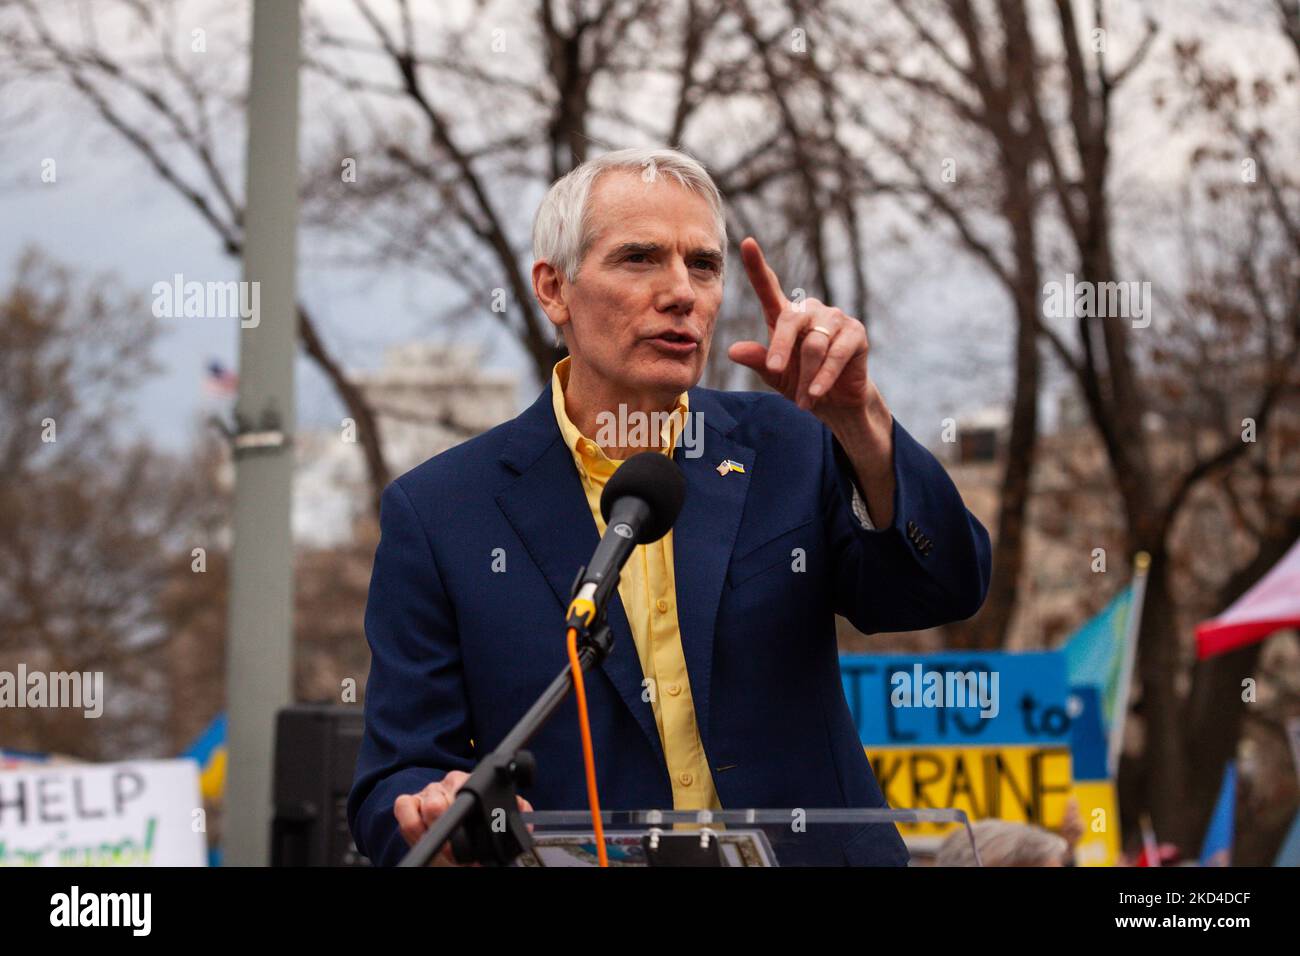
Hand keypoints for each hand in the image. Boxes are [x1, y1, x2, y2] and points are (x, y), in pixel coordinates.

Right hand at [394, 770, 533, 865]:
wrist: (449, 832)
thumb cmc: (471, 825)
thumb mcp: (494, 818)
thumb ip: (514, 812)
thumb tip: (526, 819)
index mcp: (470, 782)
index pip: (469, 790)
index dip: (468, 819)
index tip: (473, 843)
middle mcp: (448, 784)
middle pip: (442, 803)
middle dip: (450, 835)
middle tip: (456, 851)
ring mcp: (427, 791)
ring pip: (426, 807)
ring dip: (433, 833)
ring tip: (443, 849)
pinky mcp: (409, 801)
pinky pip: (403, 807)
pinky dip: (412, 825)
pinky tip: (423, 837)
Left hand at [727, 237, 886, 436]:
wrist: (835, 403)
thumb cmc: (800, 383)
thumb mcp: (775, 375)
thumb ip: (758, 360)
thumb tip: (733, 351)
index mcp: (785, 315)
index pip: (768, 287)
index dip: (757, 265)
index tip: (746, 243)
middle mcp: (810, 311)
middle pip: (790, 319)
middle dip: (780, 347)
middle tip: (774, 371)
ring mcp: (835, 318)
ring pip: (813, 343)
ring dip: (805, 375)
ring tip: (802, 398)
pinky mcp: (855, 333)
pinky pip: (835, 353)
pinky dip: (823, 376)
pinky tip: (815, 392)